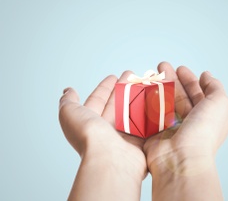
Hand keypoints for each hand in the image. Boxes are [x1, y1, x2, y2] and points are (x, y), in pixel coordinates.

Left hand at [59, 72, 146, 199]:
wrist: (110, 158)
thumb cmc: (88, 136)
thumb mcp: (69, 114)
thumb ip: (68, 102)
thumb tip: (68, 91)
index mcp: (91, 121)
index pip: (98, 99)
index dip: (105, 87)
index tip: (113, 76)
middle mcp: (107, 128)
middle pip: (116, 102)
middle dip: (123, 88)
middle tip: (132, 75)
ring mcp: (124, 133)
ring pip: (131, 110)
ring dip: (136, 96)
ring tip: (144, 82)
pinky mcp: (139, 139)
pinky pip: (144, 121)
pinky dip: (147, 110)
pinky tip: (152, 98)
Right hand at [144, 61, 227, 174]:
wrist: (180, 159)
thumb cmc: (203, 132)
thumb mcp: (219, 104)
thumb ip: (215, 87)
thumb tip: (206, 75)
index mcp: (205, 116)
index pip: (197, 93)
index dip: (189, 79)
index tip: (180, 68)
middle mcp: (189, 121)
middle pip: (178, 94)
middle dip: (171, 79)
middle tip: (161, 66)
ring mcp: (171, 126)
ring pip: (164, 101)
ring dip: (158, 86)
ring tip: (151, 73)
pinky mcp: (155, 131)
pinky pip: (151, 111)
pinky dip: (147, 100)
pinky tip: (144, 88)